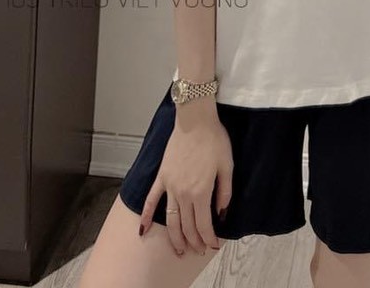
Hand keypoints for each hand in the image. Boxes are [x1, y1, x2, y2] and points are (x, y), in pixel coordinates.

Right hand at [138, 115, 233, 255]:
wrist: (195, 119)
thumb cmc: (214, 139)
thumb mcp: (227, 165)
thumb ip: (225, 192)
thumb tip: (222, 213)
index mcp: (201, 191)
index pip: (203, 224)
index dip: (209, 238)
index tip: (213, 245)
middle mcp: (183, 193)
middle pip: (186, 226)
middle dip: (194, 241)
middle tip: (199, 250)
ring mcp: (169, 186)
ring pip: (170, 220)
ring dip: (174, 238)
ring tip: (179, 250)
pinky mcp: (162, 177)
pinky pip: (151, 200)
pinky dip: (146, 216)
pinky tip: (142, 230)